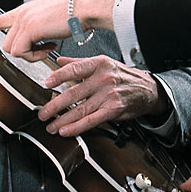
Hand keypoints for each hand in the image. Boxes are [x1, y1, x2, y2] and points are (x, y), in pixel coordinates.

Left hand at [0, 0, 120, 59]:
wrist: (84, 8)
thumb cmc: (75, 13)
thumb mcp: (50, 17)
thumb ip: (39, 25)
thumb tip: (37, 38)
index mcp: (26, 10)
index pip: (0, 19)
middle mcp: (22, 14)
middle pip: (7, 43)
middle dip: (24, 51)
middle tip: (44, 48)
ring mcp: (24, 21)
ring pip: (12, 49)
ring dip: (31, 54)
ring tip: (48, 47)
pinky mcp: (29, 30)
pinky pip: (22, 53)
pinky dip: (35, 56)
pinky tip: (50, 47)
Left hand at [39, 56, 169, 136]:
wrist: (147, 89)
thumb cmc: (123, 76)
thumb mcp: (103, 63)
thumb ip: (78, 63)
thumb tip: (58, 60)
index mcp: (98, 64)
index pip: (74, 69)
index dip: (59, 76)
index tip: (46, 83)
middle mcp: (103, 78)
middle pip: (74, 93)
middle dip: (55, 105)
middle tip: (42, 113)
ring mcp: (109, 95)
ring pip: (80, 109)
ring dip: (62, 120)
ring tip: (50, 126)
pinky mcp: (113, 110)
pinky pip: (92, 120)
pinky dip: (77, 127)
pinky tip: (65, 131)